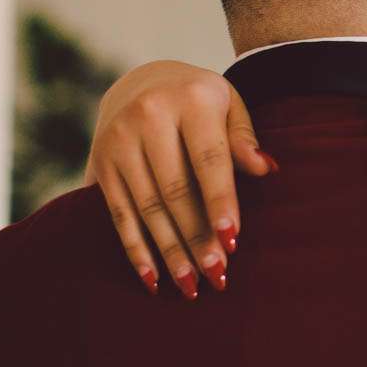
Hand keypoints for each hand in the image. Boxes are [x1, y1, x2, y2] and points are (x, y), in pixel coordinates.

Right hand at [85, 60, 273, 298]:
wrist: (141, 81)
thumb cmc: (200, 101)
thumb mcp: (228, 105)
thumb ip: (244, 138)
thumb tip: (265, 169)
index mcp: (190, 99)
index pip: (209, 159)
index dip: (220, 201)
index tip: (232, 240)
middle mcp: (148, 116)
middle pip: (175, 190)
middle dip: (197, 237)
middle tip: (217, 274)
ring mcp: (118, 140)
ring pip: (147, 207)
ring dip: (169, 251)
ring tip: (191, 285)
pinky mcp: (100, 163)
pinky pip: (119, 213)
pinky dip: (136, 249)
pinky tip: (152, 278)